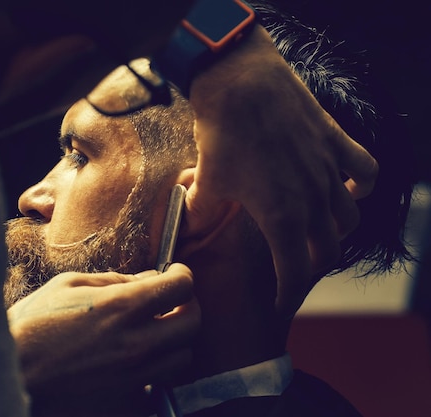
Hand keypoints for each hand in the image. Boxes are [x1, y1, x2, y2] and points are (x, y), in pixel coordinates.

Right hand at [8, 263, 199, 415]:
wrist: (8, 375)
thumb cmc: (30, 325)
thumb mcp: (69, 285)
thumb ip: (115, 280)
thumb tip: (148, 279)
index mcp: (122, 307)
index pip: (183, 287)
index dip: (182, 275)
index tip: (174, 274)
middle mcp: (136, 344)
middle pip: (194, 323)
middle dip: (188, 306)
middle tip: (171, 301)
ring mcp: (134, 378)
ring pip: (182, 357)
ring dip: (175, 340)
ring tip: (154, 332)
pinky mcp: (127, 404)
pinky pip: (156, 385)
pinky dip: (152, 371)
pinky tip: (131, 361)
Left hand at [185, 25, 377, 316]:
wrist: (241, 83)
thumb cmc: (221, 134)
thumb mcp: (206, 180)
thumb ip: (198, 212)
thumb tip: (185, 228)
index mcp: (281, 216)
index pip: (294, 273)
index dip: (288, 297)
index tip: (280, 307)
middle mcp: (314, 199)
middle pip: (327, 251)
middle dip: (310, 270)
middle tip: (293, 274)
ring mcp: (329, 170)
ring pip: (349, 218)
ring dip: (335, 233)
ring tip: (317, 236)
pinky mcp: (335, 142)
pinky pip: (367, 170)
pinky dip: (363, 185)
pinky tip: (350, 189)